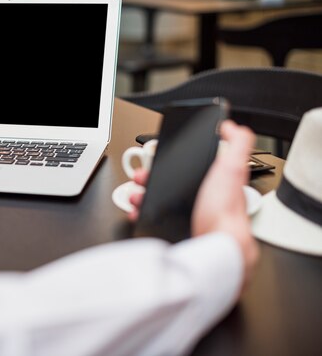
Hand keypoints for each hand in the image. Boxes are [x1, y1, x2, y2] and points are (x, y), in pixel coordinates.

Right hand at [127, 121, 257, 291]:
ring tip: (137, 196)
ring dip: (144, 197)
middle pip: (174, 186)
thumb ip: (238, 145)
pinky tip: (139, 212)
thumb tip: (232, 127)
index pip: (195, 170)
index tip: (159, 162)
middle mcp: (205, 204)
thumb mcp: (232, 169)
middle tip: (142, 179)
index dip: (175, 164)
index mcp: (218, 187)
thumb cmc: (225, 212)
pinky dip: (143, 216)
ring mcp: (191, 219)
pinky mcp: (179, 234)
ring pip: (162, 204)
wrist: (215, 248)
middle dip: (152, 181)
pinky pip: (155, 222)